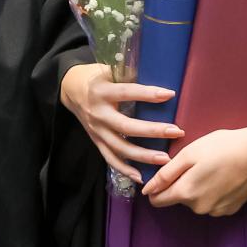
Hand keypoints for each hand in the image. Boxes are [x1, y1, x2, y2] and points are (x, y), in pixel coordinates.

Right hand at [59, 62, 181, 185]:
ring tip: (165, 159)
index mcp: (101, 91)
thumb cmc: (96, 76)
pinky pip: (110, 159)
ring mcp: (96, 130)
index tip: (169, 94)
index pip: (127, 92)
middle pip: (126, 126)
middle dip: (152, 130)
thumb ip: (127, 73)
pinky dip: (125, 169)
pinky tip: (142, 177)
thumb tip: (157, 71)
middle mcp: (98, 113)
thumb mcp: (107, 69)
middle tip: (176, 132)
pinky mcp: (96, 141)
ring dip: (143, 155)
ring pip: (120, 147)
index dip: (147, 94)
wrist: (69, 89)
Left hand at [143, 123, 246, 215]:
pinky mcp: (230, 210)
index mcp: (186, 193)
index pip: (158, 200)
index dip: (157, 188)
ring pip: (196, 201)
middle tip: (196, 164)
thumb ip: (165, 174)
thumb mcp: (188, 154)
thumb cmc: (221, 147)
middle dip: (182, 184)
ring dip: (198, 189)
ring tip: (211, 169)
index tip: (166, 174)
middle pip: (179, 198)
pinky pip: (212, 204)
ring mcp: (216, 211)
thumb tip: (147, 190)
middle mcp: (199, 208)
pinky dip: (213, 193)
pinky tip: (223, 178)